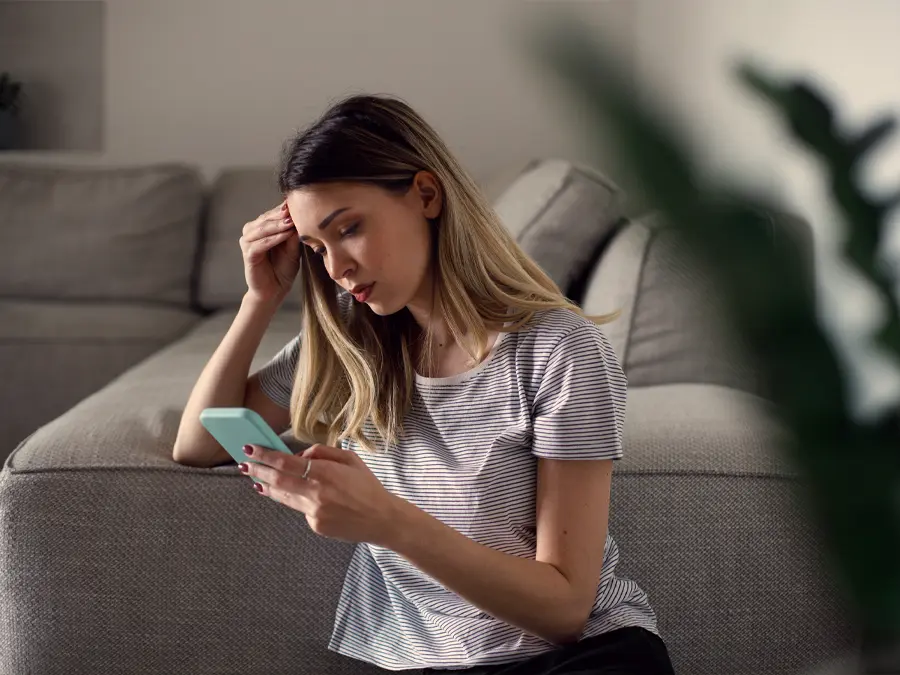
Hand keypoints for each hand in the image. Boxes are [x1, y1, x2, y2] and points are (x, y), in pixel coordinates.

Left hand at [239, 443, 402, 546]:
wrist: (381, 519)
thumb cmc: (367, 486)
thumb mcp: (349, 459)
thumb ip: (322, 453)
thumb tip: (298, 455)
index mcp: (325, 474)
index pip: (286, 463)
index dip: (265, 456)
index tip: (251, 448)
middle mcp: (316, 493)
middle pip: (277, 481)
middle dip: (257, 471)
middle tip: (244, 464)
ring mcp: (314, 512)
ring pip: (283, 496)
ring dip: (267, 487)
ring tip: (256, 479)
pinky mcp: (315, 525)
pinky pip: (300, 508)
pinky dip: (297, 499)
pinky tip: (300, 494)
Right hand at [240, 200, 300, 304]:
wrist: (274, 291)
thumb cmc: (283, 269)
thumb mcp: (293, 250)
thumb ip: (293, 236)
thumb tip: (300, 217)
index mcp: (261, 229)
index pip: (272, 214)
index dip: (284, 209)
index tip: (297, 202)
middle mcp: (251, 233)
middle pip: (265, 219)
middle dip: (280, 215)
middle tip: (293, 209)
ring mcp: (248, 243)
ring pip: (261, 229)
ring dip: (276, 225)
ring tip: (290, 222)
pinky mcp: (248, 255)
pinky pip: (259, 244)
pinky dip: (272, 239)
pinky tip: (284, 235)